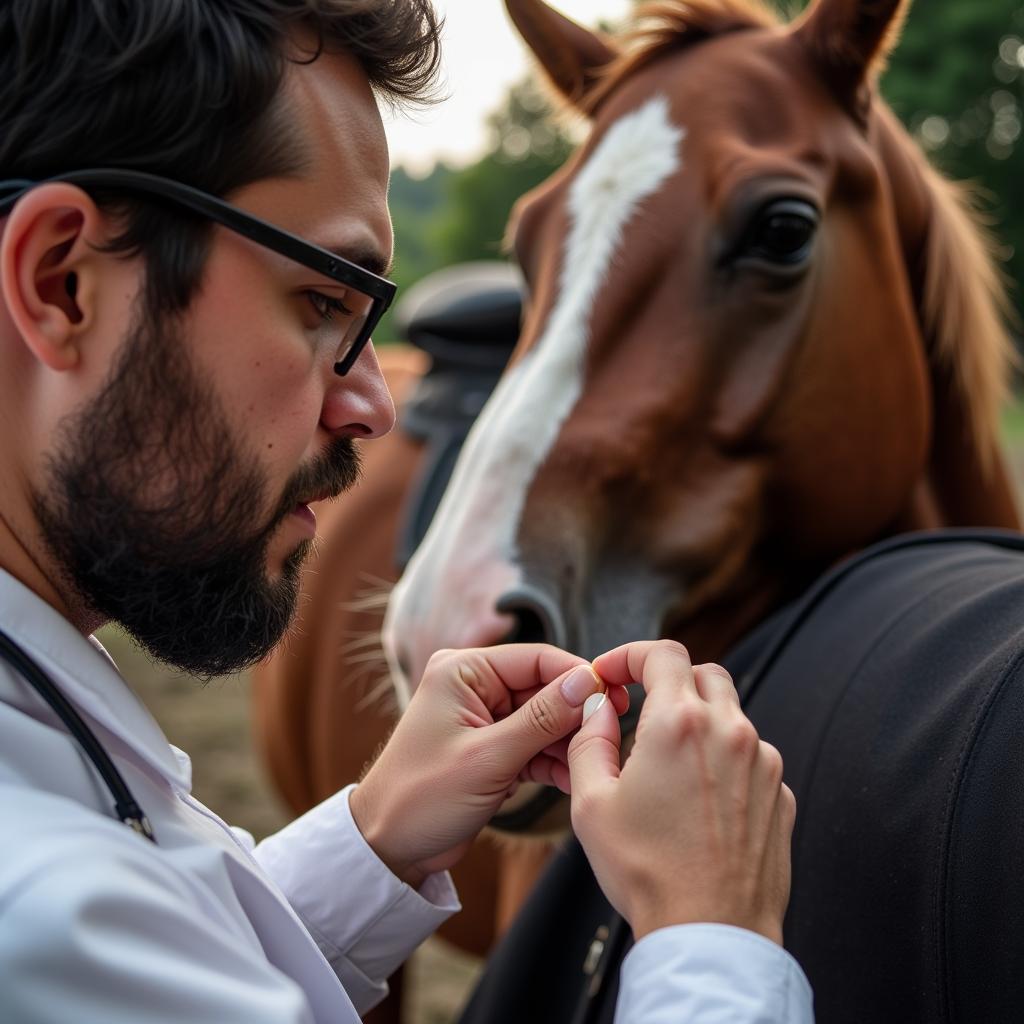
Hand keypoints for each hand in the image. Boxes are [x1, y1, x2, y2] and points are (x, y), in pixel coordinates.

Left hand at [350, 644, 628, 887]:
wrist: (387, 848)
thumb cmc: (423, 796)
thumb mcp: (490, 756)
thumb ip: (543, 717)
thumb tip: (589, 682)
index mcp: (464, 670)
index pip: (537, 658)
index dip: (578, 677)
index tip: (615, 698)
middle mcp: (475, 686)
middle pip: (545, 688)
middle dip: (576, 714)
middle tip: (611, 736)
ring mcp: (485, 718)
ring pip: (545, 719)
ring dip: (568, 743)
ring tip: (594, 763)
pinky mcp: (493, 749)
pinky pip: (535, 746)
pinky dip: (554, 762)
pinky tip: (576, 779)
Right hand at [567, 640, 794, 942]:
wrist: (710, 934)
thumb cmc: (647, 872)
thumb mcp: (591, 804)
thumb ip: (588, 739)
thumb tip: (596, 708)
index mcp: (680, 724)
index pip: (662, 653)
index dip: (630, 654)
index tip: (612, 674)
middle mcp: (730, 732)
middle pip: (704, 673)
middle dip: (670, 681)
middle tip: (641, 710)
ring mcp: (763, 764)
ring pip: (731, 715)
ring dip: (700, 723)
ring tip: (669, 768)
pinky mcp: (782, 795)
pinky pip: (751, 757)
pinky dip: (725, 761)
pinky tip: (701, 801)